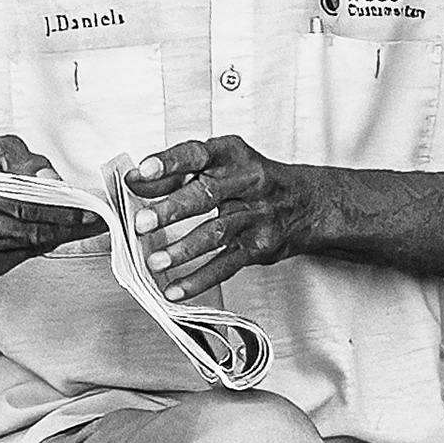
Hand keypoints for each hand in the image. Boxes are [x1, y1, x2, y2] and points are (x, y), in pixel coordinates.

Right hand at [0, 135, 104, 279]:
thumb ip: (20, 158)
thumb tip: (51, 179)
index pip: (20, 200)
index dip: (59, 207)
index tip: (87, 206)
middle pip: (30, 226)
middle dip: (71, 223)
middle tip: (99, 217)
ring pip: (32, 243)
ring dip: (64, 234)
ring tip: (88, 222)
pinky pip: (25, 254)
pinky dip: (46, 243)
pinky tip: (59, 232)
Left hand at [124, 137, 327, 302]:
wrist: (308, 204)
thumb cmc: (255, 181)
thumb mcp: (222, 165)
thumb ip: (178, 173)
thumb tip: (135, 181)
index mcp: (232, 156)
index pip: (197, 154)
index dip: (170, 163)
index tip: (143, 172)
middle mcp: (246, 182)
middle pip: (206, 195)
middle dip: (171, 210)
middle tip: (141, 223)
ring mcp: (255, 216)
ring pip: (216, 232)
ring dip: (183, 249)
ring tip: (155, 261)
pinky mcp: (259, 246)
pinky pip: (226, 264)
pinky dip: (199, 279)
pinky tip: (176, 288)